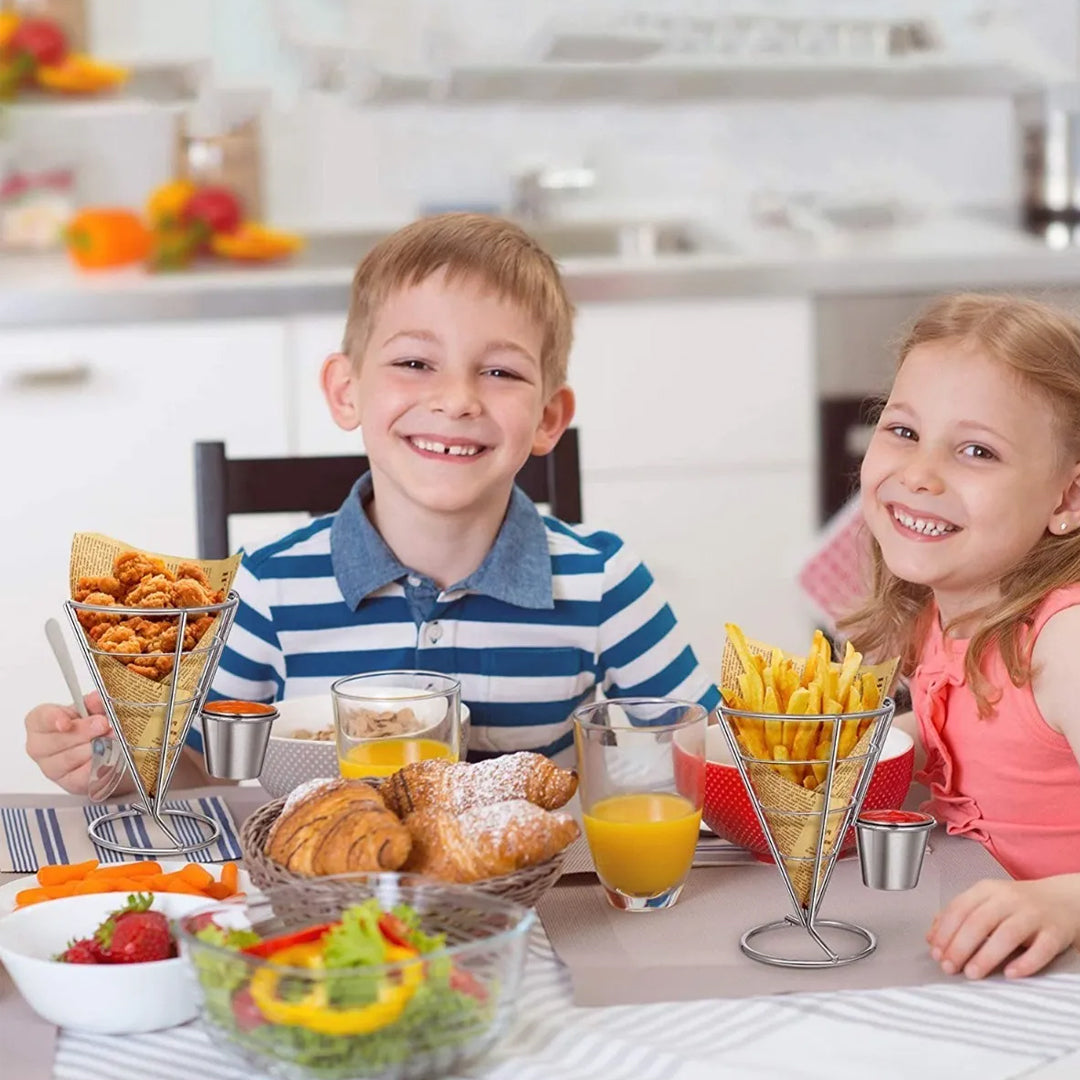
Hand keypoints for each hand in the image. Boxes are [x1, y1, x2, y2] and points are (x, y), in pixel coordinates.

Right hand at [24, 692, 110, 794]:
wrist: (108, 754)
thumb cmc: (92, 729)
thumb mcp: (94, 710)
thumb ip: (94, 703)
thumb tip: (97, 698)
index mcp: (41, 723)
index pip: (40, 718)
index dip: (53, 719)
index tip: (67, 722)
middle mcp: (40, 746)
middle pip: (56, 740)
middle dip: (83, 732)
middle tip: (104, 725)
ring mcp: (52, 767)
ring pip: (69, 758)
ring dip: (94, 747)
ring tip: (112, 739)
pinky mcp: (69, 783)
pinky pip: (81, 775)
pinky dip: (97, 765)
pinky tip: (108, 757)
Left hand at [928, 875, 1079, 978]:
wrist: (1064, 899)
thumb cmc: (1019, 904)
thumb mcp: (986, 902)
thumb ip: (958, 916)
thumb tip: (932, 937)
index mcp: (987, 890)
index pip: (960, 908)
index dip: (945, 932)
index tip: (936, 952)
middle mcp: (1009, 899)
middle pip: (979, 921)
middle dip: (960, 946)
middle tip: (950, 966)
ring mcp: (1033, 914)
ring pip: (1007, 934)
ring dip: (986, 955)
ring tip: (972, 973)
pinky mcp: (1055, 932)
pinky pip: (1041, 949)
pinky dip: (1025, 963)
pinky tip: (1011, 973)